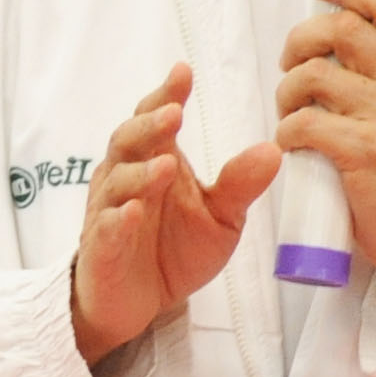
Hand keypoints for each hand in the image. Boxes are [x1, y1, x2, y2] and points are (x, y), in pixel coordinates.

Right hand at [69, 65, 282, 364]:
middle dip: (149, 125)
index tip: (184, 72)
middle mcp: (126, 177)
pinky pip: (106, 228)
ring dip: (141, 172)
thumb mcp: (220, 217)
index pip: (155, 117)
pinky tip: (134, 212)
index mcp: (155, 161)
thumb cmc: (173, 249)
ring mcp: (109, 211)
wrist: (138, 304)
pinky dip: (119, 219)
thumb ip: (240, 184)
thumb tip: (274, 150)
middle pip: (128, 140)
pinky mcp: (102, 248)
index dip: (166, 93)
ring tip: (166, 166)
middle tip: (173, 113)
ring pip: (117, 182)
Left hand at [278, 0, 375, 306]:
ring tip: (290, 114)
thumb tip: (329, 37)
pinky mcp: (366, 150)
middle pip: (341, 29)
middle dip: (299, 42)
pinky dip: (286, 131)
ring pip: (314, 74)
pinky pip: (304, 122)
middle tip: (289, 69)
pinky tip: (294, 145)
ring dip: (286, 93)